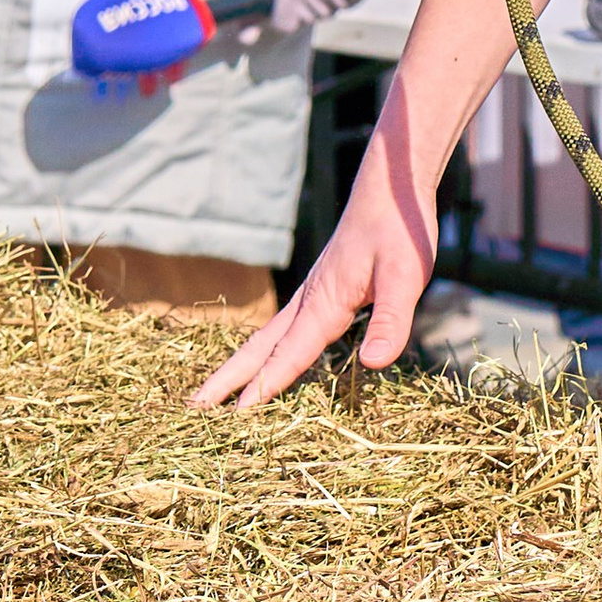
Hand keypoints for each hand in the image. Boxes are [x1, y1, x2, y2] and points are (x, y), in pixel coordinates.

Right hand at [189, 120, 437, 409]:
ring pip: (268, 337)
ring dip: (241, 365)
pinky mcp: (323, 289)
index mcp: (324, 302)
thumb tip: (373, 364)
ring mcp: (312, 294)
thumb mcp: (406, 275)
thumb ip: (392, 319)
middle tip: (195, 406)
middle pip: (260, 346)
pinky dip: (266, 350)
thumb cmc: (399, 228)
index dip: (266, 385)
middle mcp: (309, 300)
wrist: (391, 186)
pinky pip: (285, 329)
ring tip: (216, 392)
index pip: (290, 353)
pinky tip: (267, 359)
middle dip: (229, 377)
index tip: (236, 415)